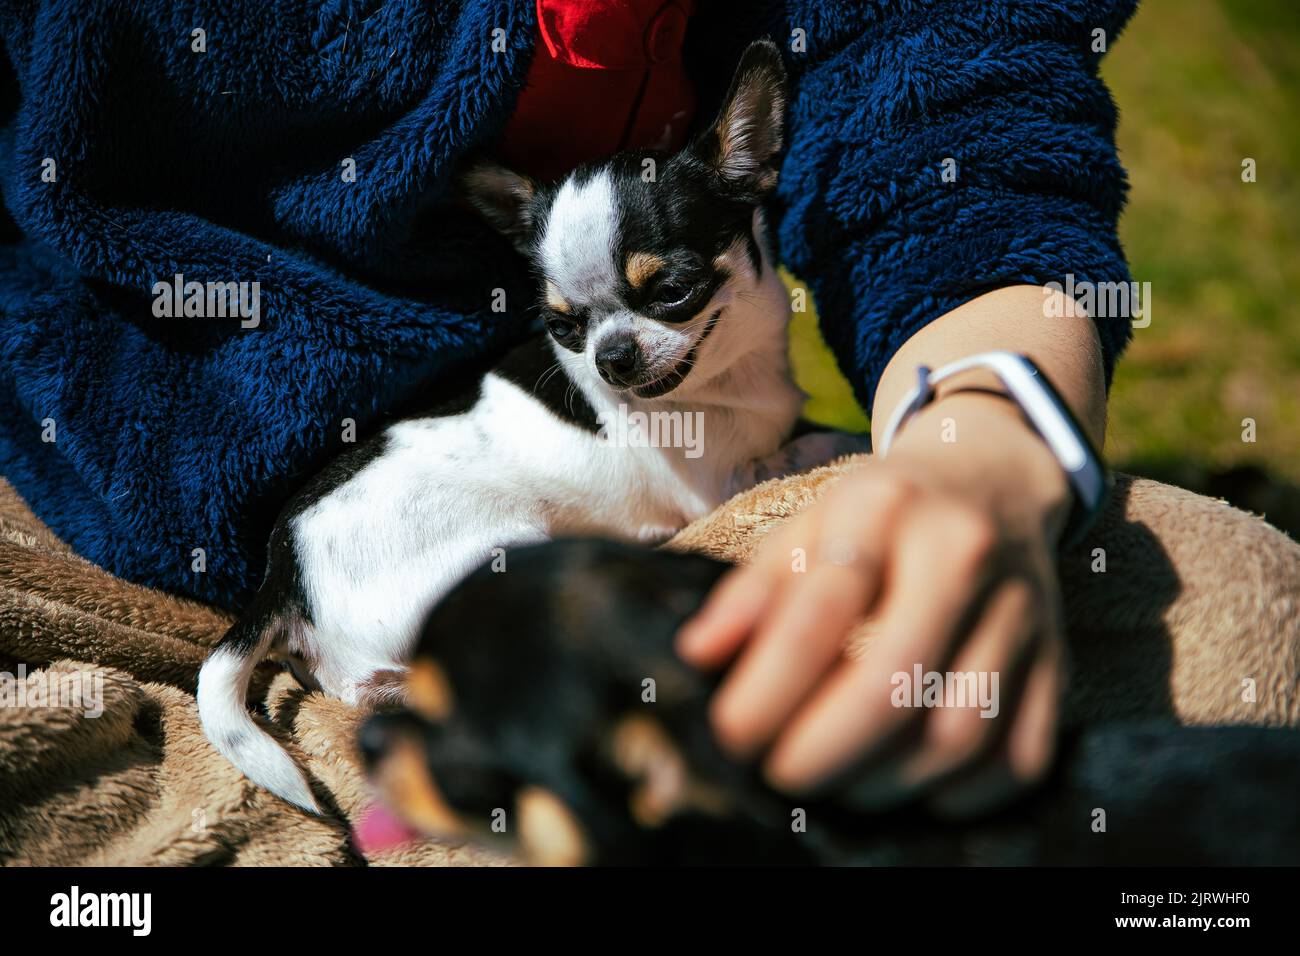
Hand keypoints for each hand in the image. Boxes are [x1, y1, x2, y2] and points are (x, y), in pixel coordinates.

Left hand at [676, 392, 1072, 816]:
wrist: (994, 478)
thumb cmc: (882, 512)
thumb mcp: (811, 521)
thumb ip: (753, 588)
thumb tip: (697, 655)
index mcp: (885, 507)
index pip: (824, 608)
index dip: (770, 685)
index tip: (729, 735)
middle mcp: (963, 552)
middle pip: (899, 679)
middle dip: (827, 748)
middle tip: (781, 775)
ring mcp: (1021, 607)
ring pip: (963, 728)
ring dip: (890, 781)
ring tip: (840, 787)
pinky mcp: (1058, 656)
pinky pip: (1022, 752)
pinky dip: (965, 793)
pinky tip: (914, 791)